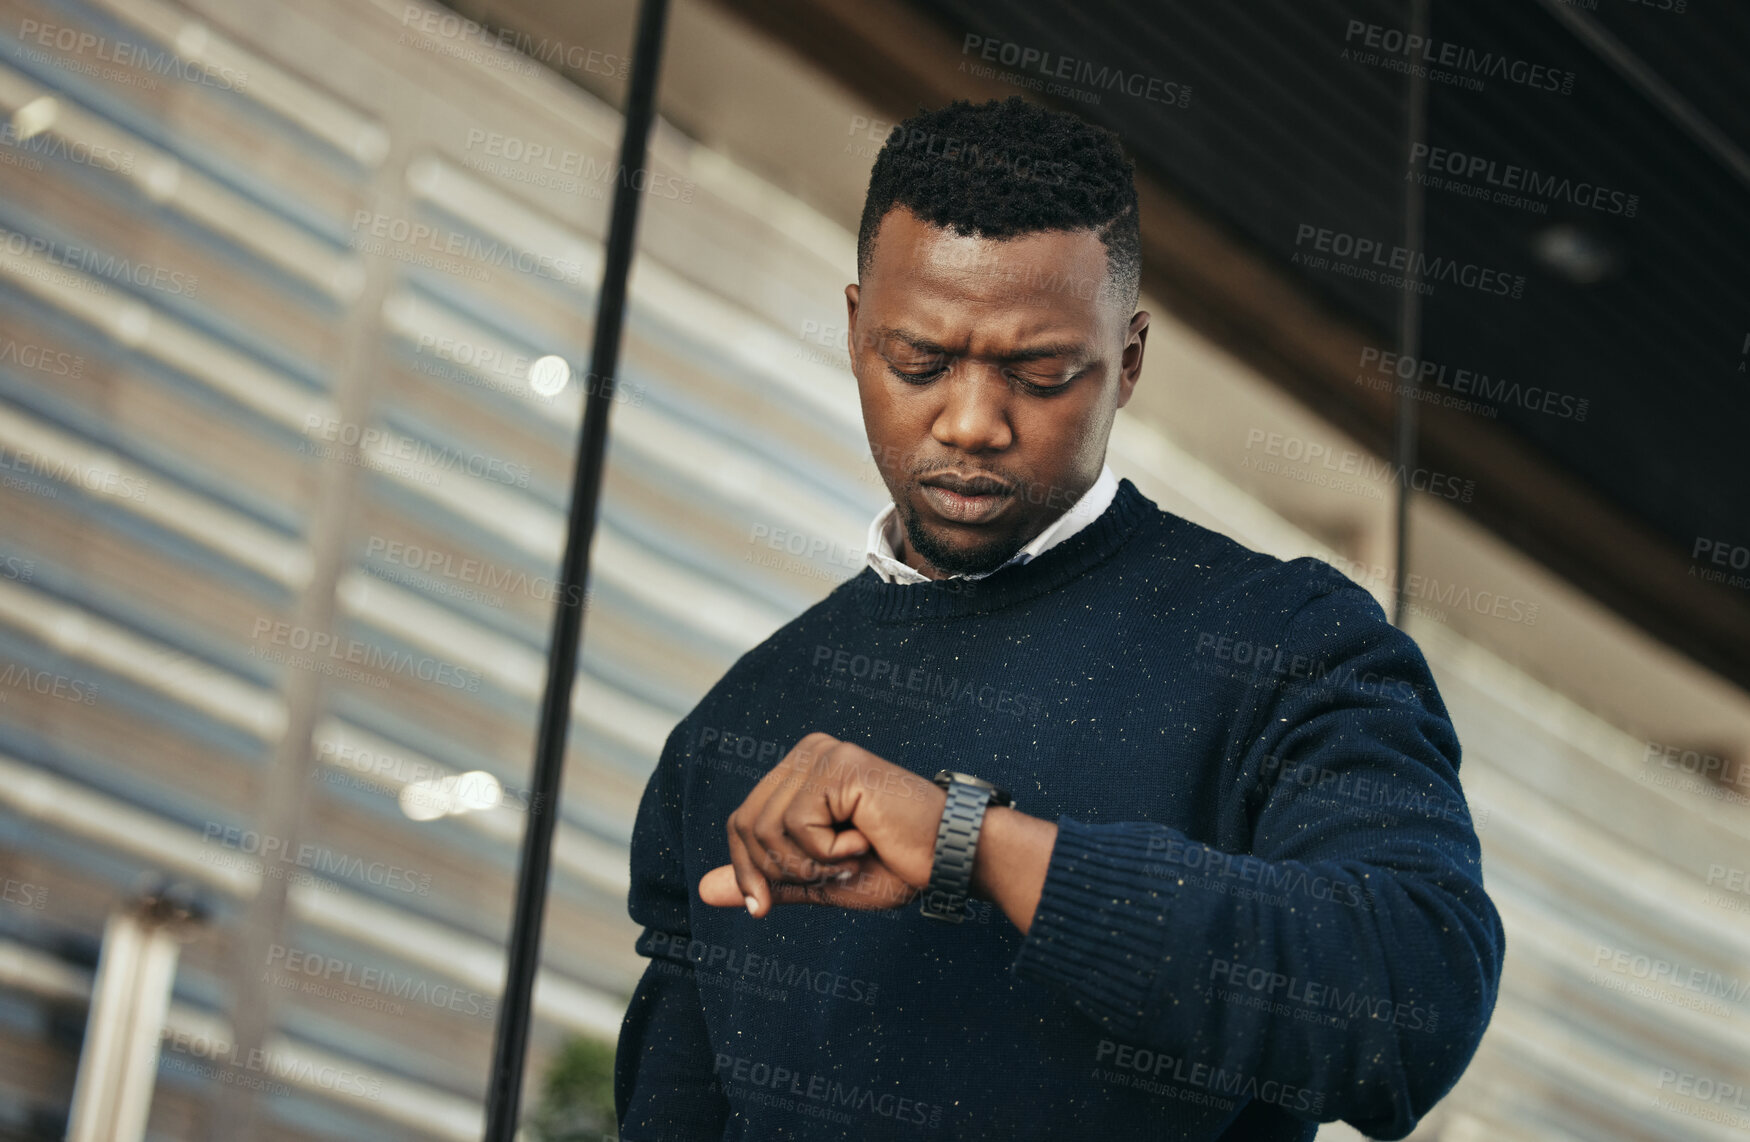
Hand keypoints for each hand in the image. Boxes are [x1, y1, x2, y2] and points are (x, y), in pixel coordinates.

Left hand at [698, 732, 945, 917]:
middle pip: (746, 825)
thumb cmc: (895, 866)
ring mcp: (822, 754)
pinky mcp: (836, 766)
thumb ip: (767, 879)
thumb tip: (704, 891)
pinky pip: (797, 825)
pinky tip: (865, 840)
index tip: (762, 908)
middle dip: (777, 870)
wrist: (950, 859)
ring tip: (853, 854)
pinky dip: (828, 852)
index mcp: (800, 771)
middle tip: (832, 875)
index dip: (746, 870)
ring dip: (809, 863)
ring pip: (767, 828)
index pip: (741, 822)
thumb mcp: (818, 880)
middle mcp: (808, 752)